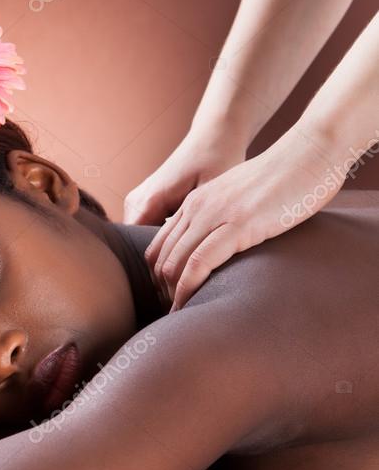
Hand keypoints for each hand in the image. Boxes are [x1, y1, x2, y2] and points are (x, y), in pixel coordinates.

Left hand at [143, 126, 340, 309]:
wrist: (310, 152)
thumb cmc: (284, 180)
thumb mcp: (241, 199)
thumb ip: (224, 220)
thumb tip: (222, 249)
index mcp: (196, 202)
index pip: (160, 246)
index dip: (159, 277)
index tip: (169, 299)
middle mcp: (198, 207)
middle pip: (162, 258)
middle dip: (163, 291)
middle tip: (174, 314)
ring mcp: (215, 215)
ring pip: (175, 262)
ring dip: (173, 295)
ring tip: (179, 317)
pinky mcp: (238, 225)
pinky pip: (200, 262)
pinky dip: (188, 289)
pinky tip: (189, 306)